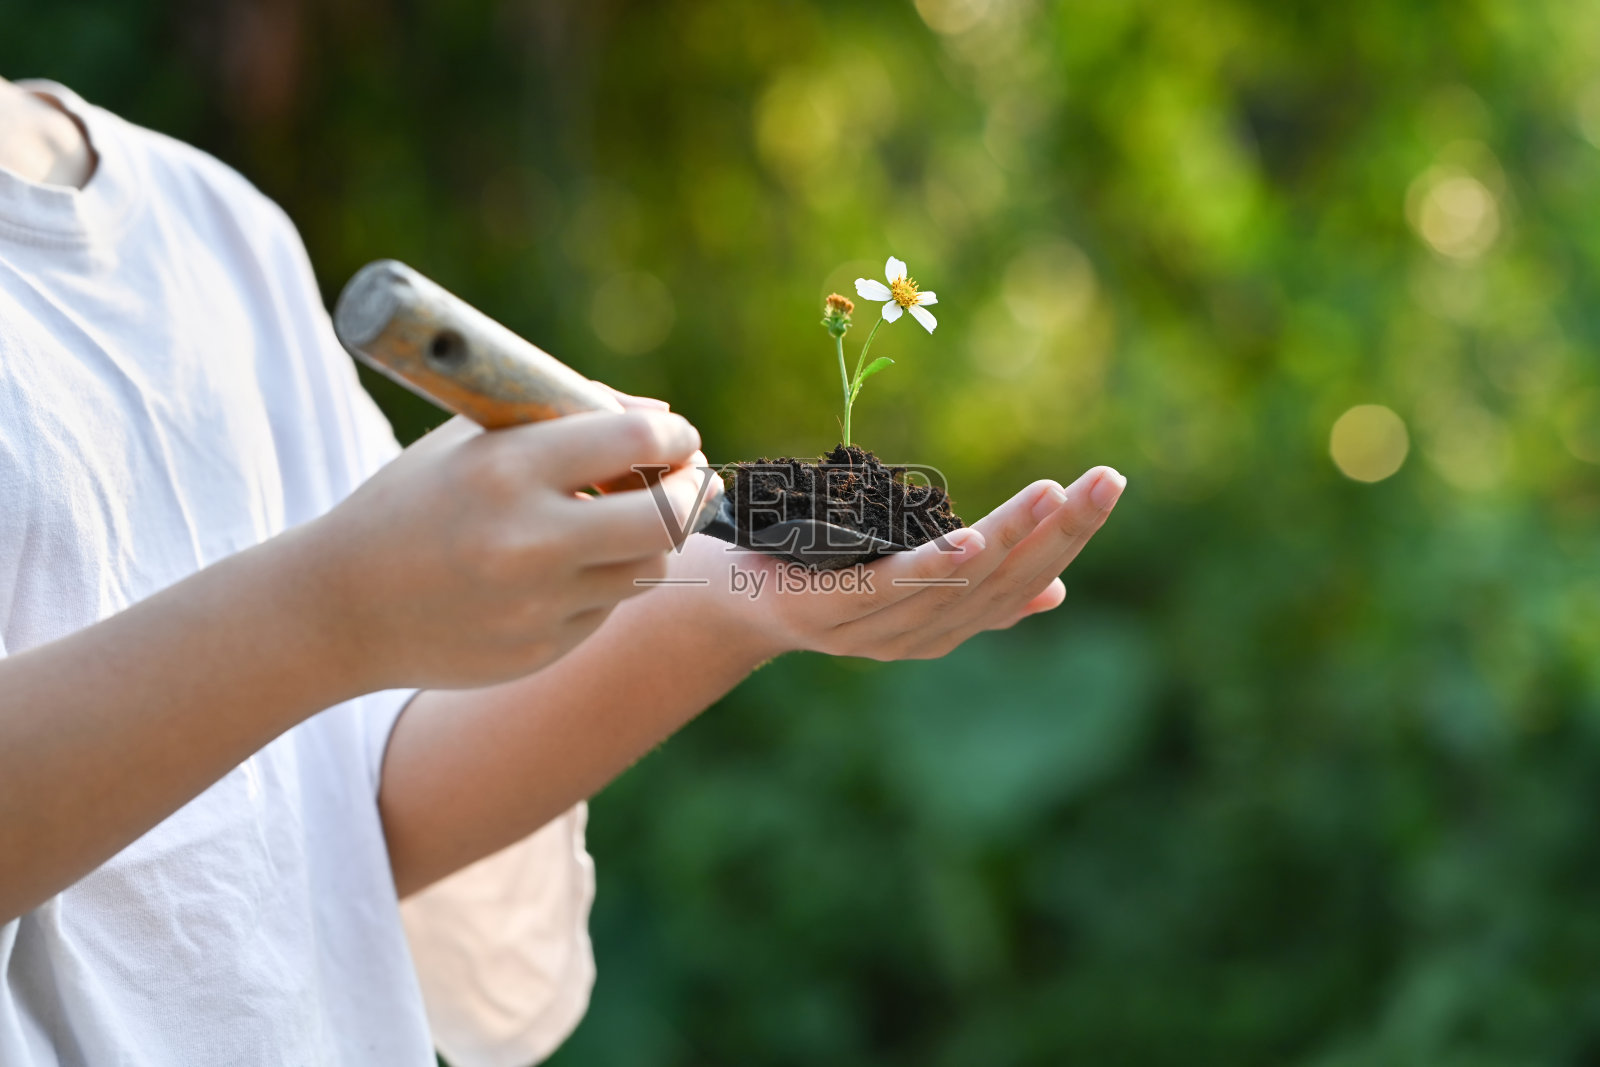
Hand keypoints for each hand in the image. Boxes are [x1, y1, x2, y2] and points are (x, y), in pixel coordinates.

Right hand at [306, 409, 713, 690]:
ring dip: (655, 537)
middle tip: (694, 479)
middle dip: (694, 491)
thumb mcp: (471, 441)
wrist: (340, 608)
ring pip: (649, 567)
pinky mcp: (542, 650)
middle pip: (666, 517)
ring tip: (632, 516)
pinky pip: (607, 606)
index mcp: (505, 470)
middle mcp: (528, 540)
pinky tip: (570, 565)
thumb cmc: (412, 503)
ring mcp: (537, 604)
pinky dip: (605, 579)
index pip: (633, 443)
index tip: (678, 438)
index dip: (673, 440)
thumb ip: (564, 420)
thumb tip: (661, 424)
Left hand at [674, 465, 1125, 660]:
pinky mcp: (830, 610)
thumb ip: (972, 585)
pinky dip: (937, 567)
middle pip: (1004, 583)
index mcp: (945, 624)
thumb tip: (1055, 589)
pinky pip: (892, 589)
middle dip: (1061, 531)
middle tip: (1107, 479)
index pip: (1024, 583)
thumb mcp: (900, 576)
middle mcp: (919, 634)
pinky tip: (973, 539)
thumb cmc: (815, 573)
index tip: (1108, 485)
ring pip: (959, 583)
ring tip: (1056, 493)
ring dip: (1012, 538)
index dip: (1069, 538)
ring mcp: (875, 627)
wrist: (722, 600)